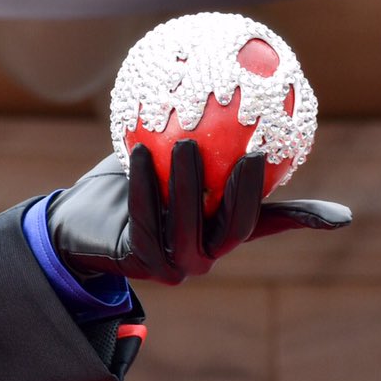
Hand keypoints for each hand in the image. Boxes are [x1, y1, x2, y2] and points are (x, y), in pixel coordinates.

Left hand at [47, 140, 350, 284]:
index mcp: (216, 236)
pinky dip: (143, 184)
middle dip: (243, 192)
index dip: (296, 212)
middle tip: (249, 151)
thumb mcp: (172, 168)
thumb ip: (207, 154)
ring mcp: (173, 265)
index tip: (300, 178)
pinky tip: (140, 151)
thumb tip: (249, 115)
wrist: (80, 222)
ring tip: (187, 144)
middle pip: (232, 229)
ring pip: (186, 226)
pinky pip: (144, 219)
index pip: (260, 222)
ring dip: (188, 184)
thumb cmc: (134, 184)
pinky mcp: (140, 262)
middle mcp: (202, 255)